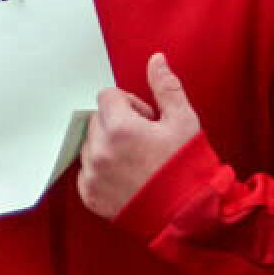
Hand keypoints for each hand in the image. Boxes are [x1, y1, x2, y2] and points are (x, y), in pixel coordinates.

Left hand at [78, 53, 200, 218]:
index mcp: (120, 128)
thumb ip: (165, 87)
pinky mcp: (90, 196)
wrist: (186, 214)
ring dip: (107, 147)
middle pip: (97, 120)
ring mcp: (92, 175)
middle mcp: (100, 151)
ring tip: (136, 162)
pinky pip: (86, 172)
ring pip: (89, 145)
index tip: (146, 120)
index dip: (129, 105)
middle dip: (117, 124)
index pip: (107, 97)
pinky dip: (101, 171)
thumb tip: (156, 60)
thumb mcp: (183, 121)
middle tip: (144, 142)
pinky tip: (125, 177)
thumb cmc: (187, 168)